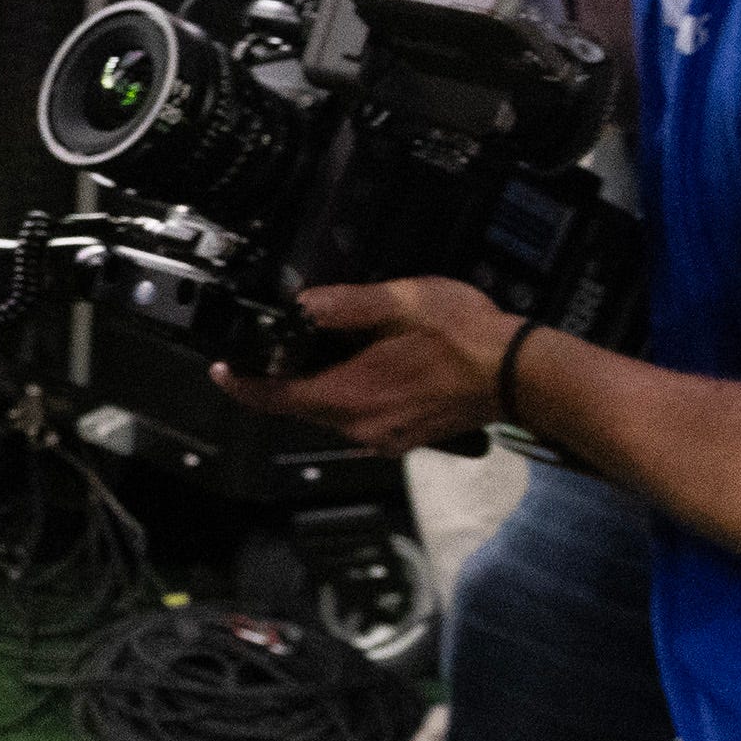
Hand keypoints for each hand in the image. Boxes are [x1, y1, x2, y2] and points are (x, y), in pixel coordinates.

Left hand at [218, 277, 521, 453]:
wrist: (519, 373)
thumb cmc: (463, 335)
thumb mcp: (400, 302)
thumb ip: (345, 305)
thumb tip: (302, 306)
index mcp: (350, 397)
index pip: (277, 399)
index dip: (243, 385)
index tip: (221, 369)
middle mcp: (361, 429)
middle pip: (302, 407)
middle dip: (284, 379)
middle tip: (274, 347)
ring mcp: (385, 438)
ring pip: (331, 413)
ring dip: (319, 385)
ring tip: (322, 350)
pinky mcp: (406, 438)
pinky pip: (360, 417)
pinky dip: (349, 394)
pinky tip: (364, 366)